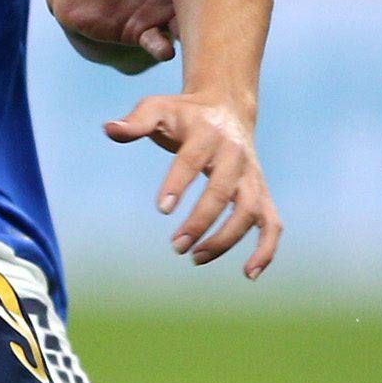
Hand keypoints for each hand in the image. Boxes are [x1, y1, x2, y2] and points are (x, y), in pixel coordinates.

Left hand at [104, 94, 281, 277]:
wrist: (226, 108)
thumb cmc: (184, 115)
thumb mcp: (158, 109)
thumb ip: (135, 121)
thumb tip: (109, 130)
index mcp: (208, 134)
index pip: (193, 159)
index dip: (179, 183)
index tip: (163, 209)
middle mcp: (235, 155)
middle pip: (223, 191)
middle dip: (201, 221)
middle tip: (176, 246)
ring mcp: (252, 177)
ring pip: (250, 211)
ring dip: (227, 239)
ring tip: (195, 258)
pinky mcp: (262, 194)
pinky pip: (272, 224)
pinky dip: (266, 249)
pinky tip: (248, 274)